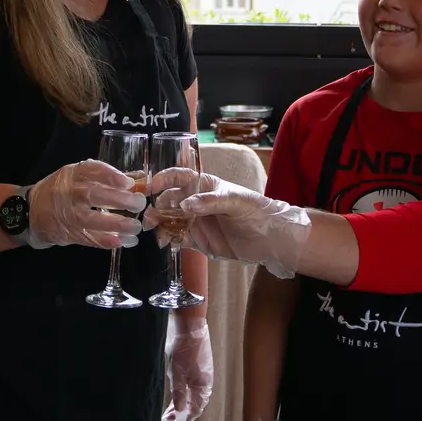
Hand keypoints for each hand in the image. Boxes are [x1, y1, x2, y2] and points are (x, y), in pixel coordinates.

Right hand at [27, 160, 143, 249]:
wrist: (30, 211)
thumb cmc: (62, 190)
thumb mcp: (78, 177)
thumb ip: (107, 179)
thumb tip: (139, 180)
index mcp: (72, 173)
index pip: (91, 170)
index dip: (111, 176)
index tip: (129, 183)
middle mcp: (67, 192)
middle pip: (92, 195)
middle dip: (118, 200)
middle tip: (138, 204)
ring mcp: (66, 214)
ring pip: (91, 219)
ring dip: (116, 224)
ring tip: (135, 227)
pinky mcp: (67, 233)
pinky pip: (88, 238)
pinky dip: (105, 240)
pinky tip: (122, 242)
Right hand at [151, 170, 311, 278]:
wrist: (271, 238)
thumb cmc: (256, 210)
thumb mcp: (235, 201)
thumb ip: (210, 202)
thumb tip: (185, 205)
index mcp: (205, 185)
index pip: (180, 177)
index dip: (164, 179)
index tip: (151, 186)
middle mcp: (197, 202)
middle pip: (170, 200)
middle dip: (157, 207)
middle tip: (151, 218)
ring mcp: (196, 221)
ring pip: (170, 221)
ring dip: (161, 226)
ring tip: (158, 235)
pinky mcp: (199, 240)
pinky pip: (179, 238)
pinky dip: (170, 240)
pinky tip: (167, 244)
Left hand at [162, 316, 213, 420]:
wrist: (189, 327)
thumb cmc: (184, 351)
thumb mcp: (178, 375)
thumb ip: (179, 396)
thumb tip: (180, 416)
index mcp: (203, 387)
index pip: (194, 411)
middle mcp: (204, 384)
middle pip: (194, 406)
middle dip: (180, 416)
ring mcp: (201, 377)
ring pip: (191, 398)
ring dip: (180, 407)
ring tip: (167, 415)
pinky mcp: (196, 370)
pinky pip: (190, 389)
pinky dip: (182, 396)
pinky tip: (174, 400)